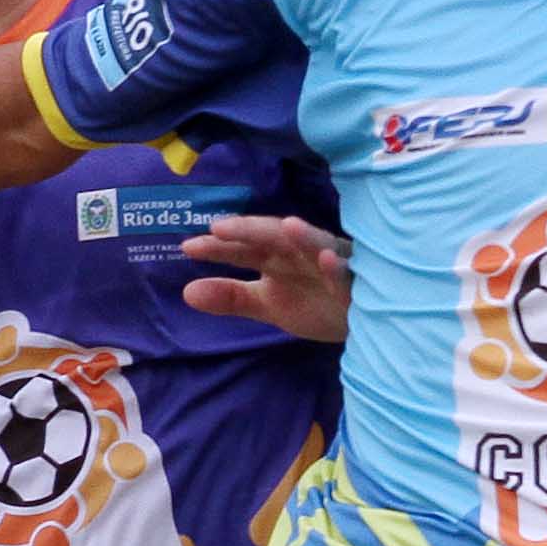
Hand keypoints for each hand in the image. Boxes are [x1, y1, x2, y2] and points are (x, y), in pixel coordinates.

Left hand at [179, 215, 352, 343]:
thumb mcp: (267, 304)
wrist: (360, 320)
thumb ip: (231, 298)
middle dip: (250, 230)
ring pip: (315, 244)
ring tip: (286, 226)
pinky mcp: (356, 282)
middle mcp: (299, 253)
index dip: (218, 248)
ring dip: (303, 235)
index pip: (243, 249)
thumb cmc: (313, 302)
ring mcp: (329, 264)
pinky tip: (328, 259)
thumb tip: (187, 292)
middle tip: (220, 229)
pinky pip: (347, 273)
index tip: (189, 248)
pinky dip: (338, 266)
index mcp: (276, 257)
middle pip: (273, 237)